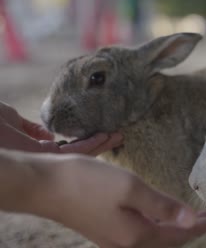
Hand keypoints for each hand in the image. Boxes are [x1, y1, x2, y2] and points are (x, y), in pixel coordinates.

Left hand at [0, 101, 121, 154]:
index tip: (100, 135)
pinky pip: (75, 152)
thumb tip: (48, 133)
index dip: (85, 143)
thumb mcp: (11, 120)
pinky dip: (91, 145)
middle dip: (99, 146)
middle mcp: (43, 158)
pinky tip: (104, 137)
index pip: (66, 149)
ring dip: (101, 146)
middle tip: (118, 137)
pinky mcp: (47, 158)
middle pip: (78, 155)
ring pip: (80, 156)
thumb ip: (30, 128)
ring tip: (118, 136)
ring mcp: (46, 160)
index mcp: (34, 151)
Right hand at [30, 155, 205, 247]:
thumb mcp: (131, 189)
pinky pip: (139, 234)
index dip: (196, 227)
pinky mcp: (104, 231)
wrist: (45, 186)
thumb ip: (163, 206)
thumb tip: (191, 220)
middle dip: (186, 230)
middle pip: (165, 241)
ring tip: (186, 217)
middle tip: (204, 218)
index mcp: (136, 235)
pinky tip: (158, 216)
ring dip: (171, 230)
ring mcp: (113, 239)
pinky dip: (155, 227)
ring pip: (152, 239)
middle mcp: (126, 244)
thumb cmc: (88, 183)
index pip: (176, 235)